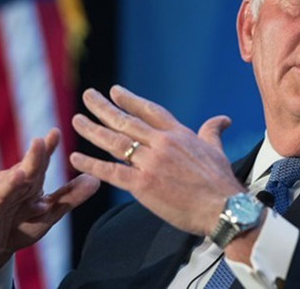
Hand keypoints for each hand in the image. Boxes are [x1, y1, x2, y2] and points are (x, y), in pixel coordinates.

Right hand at [0, 129, 99, 287]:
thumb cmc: (20, 224)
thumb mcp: (49, 213)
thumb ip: (70, 197)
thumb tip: (96, 180)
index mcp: (28, 183)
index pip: (39, 163)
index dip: (47, 148)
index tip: (55, 132)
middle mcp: (9, 186)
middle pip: (22, 171)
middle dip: (30, 158)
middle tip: (39, 142)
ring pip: (1, 190)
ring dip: (9, 183)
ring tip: (20, 176)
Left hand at [70, 85, 244, 235]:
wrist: (223, 207)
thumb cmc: (221, 182)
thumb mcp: (216, 150)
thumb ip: (212, 132)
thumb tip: (222, 119)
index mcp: (179, 134)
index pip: (149, 111)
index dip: (130, 100)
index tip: (114, 91)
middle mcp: (162, 143)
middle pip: (127, 121)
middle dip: (104, 108)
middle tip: (88, 95)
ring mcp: (151, 163)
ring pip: (115, 142)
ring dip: (93, 130)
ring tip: (77, 120)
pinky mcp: (143, 185)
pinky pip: (112, 172)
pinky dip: (92, 164)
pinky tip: (76, 158)